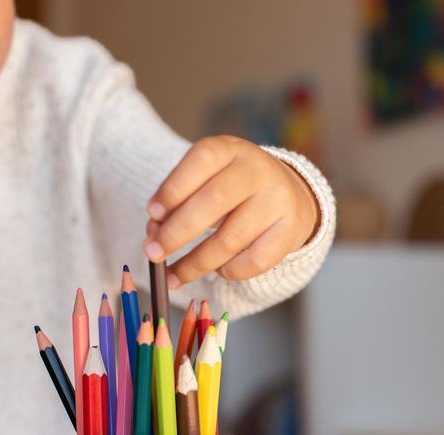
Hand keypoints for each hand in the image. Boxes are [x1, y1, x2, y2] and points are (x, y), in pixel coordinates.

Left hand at [142, 135, 319, 286]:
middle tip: (153, 253)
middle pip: (214, 201)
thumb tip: (155, 235)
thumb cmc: (234, 189)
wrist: (290, 195)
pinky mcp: (291, 230)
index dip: (174, 188)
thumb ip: (179, 202)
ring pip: (231, 239)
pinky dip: (230, 271)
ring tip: (175, 276)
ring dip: (196, 263)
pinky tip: (219, 270)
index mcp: (230, 149)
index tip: (152, 215)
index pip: (202, 160)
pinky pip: (255, 261)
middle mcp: (258, 170)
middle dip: (177, 232)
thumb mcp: (207, 180)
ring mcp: (278, 200)